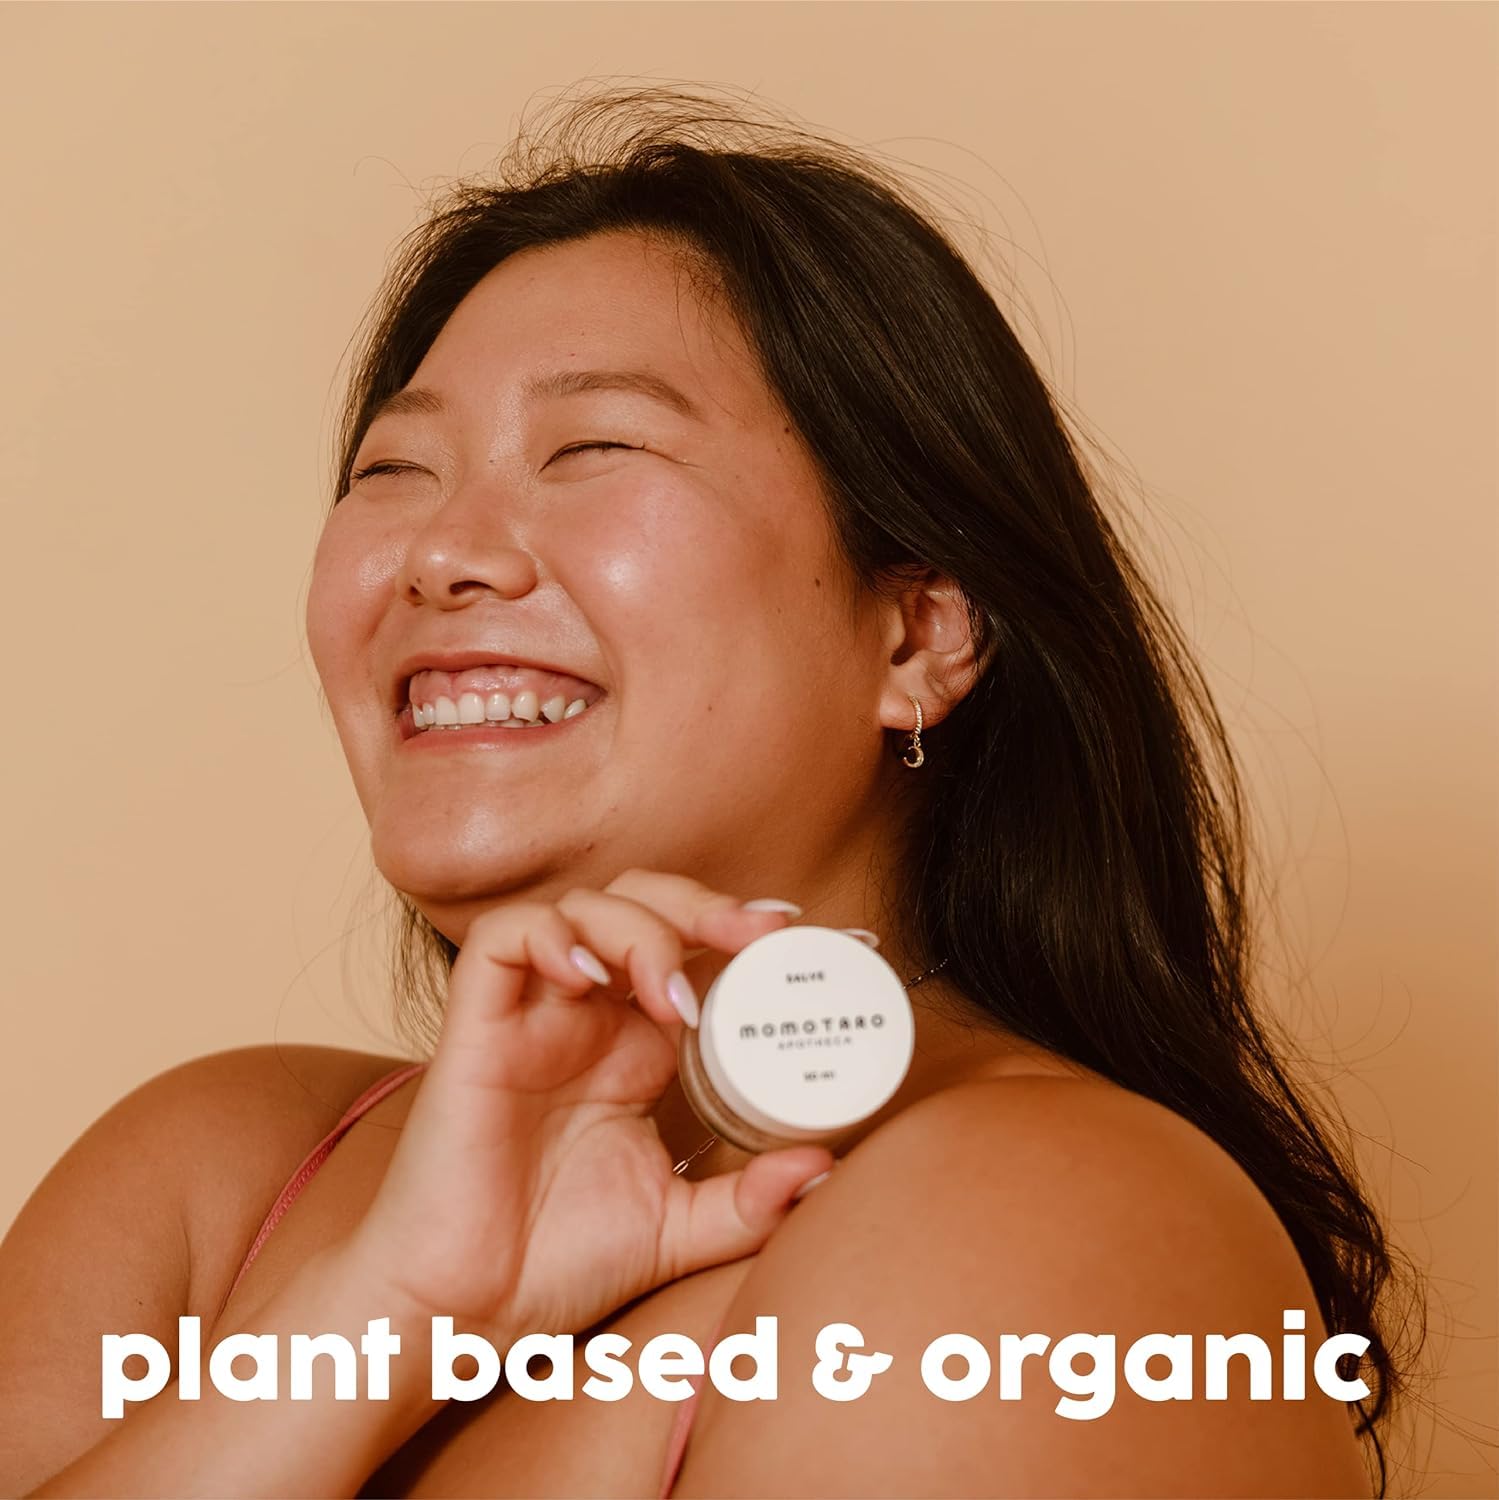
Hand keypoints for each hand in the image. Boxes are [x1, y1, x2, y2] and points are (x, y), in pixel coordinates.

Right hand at [341, 869, 833, 1340]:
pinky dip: (548, 935)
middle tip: (756, 936)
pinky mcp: (475, 1027)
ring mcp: (531, 1016)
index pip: (691, 952)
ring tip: (667, 993)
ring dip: (637, 929)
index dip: (745, 931)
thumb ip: (749, 1202)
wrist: (461, 1314)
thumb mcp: (677, 1230)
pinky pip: (501, 940)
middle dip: (703, 905)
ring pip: (579, 907)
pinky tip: (584, 975)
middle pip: (642, 904)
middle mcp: (586, 1018)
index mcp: (633, 1049)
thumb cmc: (554, 1264)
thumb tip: (823, 1165)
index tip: (811, 941)